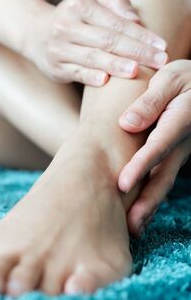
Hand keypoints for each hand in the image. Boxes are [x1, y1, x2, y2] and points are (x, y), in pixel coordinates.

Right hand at [23, 0, 167, 85]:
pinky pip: (75, 72)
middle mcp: (67, 26)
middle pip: (106, 40)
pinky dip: (89, 77)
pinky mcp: (55, 67)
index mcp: (79, 6)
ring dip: (115, 64)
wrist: (34, 33)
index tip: (160, 45)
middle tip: (158, 61)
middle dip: (135, 51)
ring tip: (136, 70)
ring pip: (91, 57)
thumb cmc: (71, 18)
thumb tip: (136, 21)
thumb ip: (115, 4)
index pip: (115, 22)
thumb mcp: (91, 1)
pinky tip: (105, 81)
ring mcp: (59, 48)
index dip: (139, 35)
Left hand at [118, 59, 190, 235]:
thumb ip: (149, 101)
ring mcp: (181, 150)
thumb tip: (126, 124)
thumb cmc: (181, 77)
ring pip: (165, 180)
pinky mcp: (176, 154)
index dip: (141, 165)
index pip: (158, 146)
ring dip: (150, 203)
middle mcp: (182, 141)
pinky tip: (140, 209)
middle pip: (164, 174)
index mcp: (180, 119)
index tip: (122, 184)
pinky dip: (152, 193)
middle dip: (147, 200)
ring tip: (133, 226)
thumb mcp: (167, 78)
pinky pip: (165, 176)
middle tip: (130, 224)